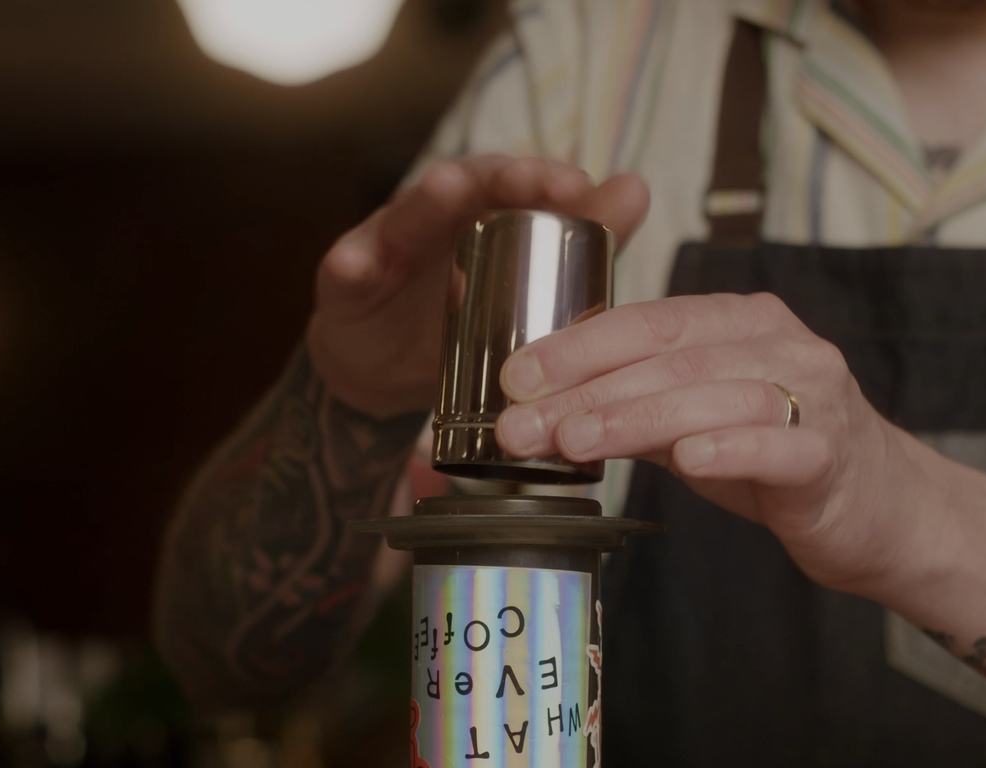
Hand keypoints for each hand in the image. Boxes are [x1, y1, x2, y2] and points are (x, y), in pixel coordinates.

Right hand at [307, 157, 649, 417]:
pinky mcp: (348, 279)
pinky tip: (355, 263)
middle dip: (494, 177)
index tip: (575, 185)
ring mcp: (389, 243)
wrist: (386, 373)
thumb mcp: (526, 290)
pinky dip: (353, 263)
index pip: (516, 186)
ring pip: (406, 215)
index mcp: (485, 215)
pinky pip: (348, 269)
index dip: (543, 180)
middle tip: (522, 176)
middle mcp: (437, 216)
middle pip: (465, 187)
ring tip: (443, 186)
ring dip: (425, 199)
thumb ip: (584, 242)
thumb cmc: (464, 316)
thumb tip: (637, 187)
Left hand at [489, 292, 943, 595]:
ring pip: (714, 396)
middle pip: (671, 357)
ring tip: (576, 440)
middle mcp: (781, 345)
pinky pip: (777, 446)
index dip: (577, 345)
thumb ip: (634, 409)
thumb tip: (543, 410)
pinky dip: (730, 449)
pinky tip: (687, 460)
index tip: (515, 376)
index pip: (648, 320)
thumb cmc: (781, 459)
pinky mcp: (831, 456)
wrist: (882, 511)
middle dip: (586, 389)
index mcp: (741, 322)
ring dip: (638, 417)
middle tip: (522, 423)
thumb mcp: (698, 422)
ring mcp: (814, 396)